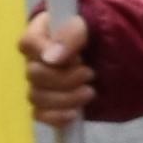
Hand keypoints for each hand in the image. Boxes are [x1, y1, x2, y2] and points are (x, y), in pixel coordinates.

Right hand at [21, 5, 95, 124]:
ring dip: (65, 98)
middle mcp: (35, 59)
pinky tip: (74, 114)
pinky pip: (39, 115)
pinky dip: (56, 116)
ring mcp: (39, 83)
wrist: (114, 56)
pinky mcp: (47, 103)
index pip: (27, 43)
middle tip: (89, 74)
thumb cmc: (100, 35)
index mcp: (41, 34)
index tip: (75, 57)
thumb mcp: (91, 25)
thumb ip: (71, 35)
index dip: (46, 53)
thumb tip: (52, 58)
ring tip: (90, 92)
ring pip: (36, 96)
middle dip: (63, 78)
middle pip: (33, 74)